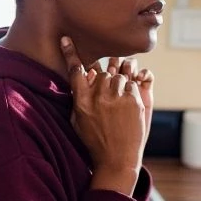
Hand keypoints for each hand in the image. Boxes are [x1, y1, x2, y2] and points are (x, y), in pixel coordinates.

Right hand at [62, 37, 148, 195]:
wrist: (116, 161)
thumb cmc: (95, 142)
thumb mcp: (78, 121)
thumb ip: (79, 98)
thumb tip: (85, 77)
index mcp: (81, 102)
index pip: (76, 71)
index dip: (71, 53)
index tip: (66, 38)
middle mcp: (98, 98)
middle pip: (102, 71)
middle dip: (107, 78)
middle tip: (110, 94)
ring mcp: (117, 98)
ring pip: (119, 75)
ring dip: (120, 83)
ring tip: (120, 100)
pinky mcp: (134, 101)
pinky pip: (133, 82)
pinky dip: (132, 89)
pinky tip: (129, 103)